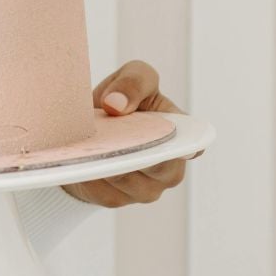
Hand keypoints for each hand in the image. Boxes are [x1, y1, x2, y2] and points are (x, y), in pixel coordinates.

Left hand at [61, 60, 200, 207]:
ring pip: (127, 181)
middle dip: (134, 151)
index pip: (192, 148)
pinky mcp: (116, 199)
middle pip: (157, 168)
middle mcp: (168, 168)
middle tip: (112, 136)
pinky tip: (82, 160)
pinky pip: (104, 191)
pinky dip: (92, 175)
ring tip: (91, 144)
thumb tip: (116, 105)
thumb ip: (134, 82)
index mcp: (181, 137)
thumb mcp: (132, 76)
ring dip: (108, 162)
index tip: (168, 142)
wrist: (88, 127)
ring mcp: (144, 188)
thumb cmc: (121, 99)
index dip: (185, 148)